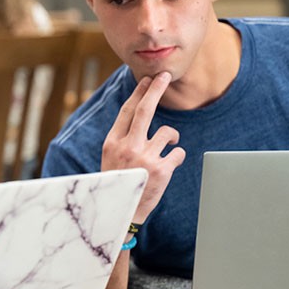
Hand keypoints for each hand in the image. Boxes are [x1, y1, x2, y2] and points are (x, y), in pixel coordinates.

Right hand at [101, 72, 184, 223]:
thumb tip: (138, 114)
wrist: (121, 213)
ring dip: (172, 136)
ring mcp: (145, 158)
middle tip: (164, 75)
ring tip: (169, 144)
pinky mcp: (161, 170)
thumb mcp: (110, 158)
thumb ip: (122, 139)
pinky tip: (169, 165)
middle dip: (156, 89)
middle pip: (145, 110)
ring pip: (168, 132)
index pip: (127, 111)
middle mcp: (127, 147)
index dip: (139, 93)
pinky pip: (178, 152)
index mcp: (112, 142)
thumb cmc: (117, 183)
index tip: (147, 80)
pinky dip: (177, 156)